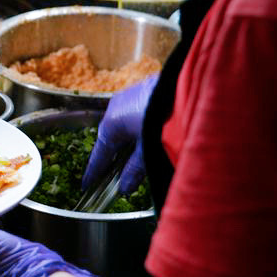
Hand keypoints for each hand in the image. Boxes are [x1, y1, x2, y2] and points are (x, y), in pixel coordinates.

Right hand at [82, 74, 158, 193]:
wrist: (189, 87)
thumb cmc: (165, 122)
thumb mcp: (149, 149)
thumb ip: (135, 170)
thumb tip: (123, 189)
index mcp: (111, 123)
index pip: (100, 153)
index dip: (94, 171)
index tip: (87, 185)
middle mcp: (115, 107)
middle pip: (110, 137)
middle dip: (109, 156)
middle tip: (106, 175)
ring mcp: (130, 95)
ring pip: (122, 124)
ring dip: (124, 142)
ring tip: (126, 160)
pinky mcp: (146, 89)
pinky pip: (133, 114)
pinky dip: (134, 129)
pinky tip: (142, 138)